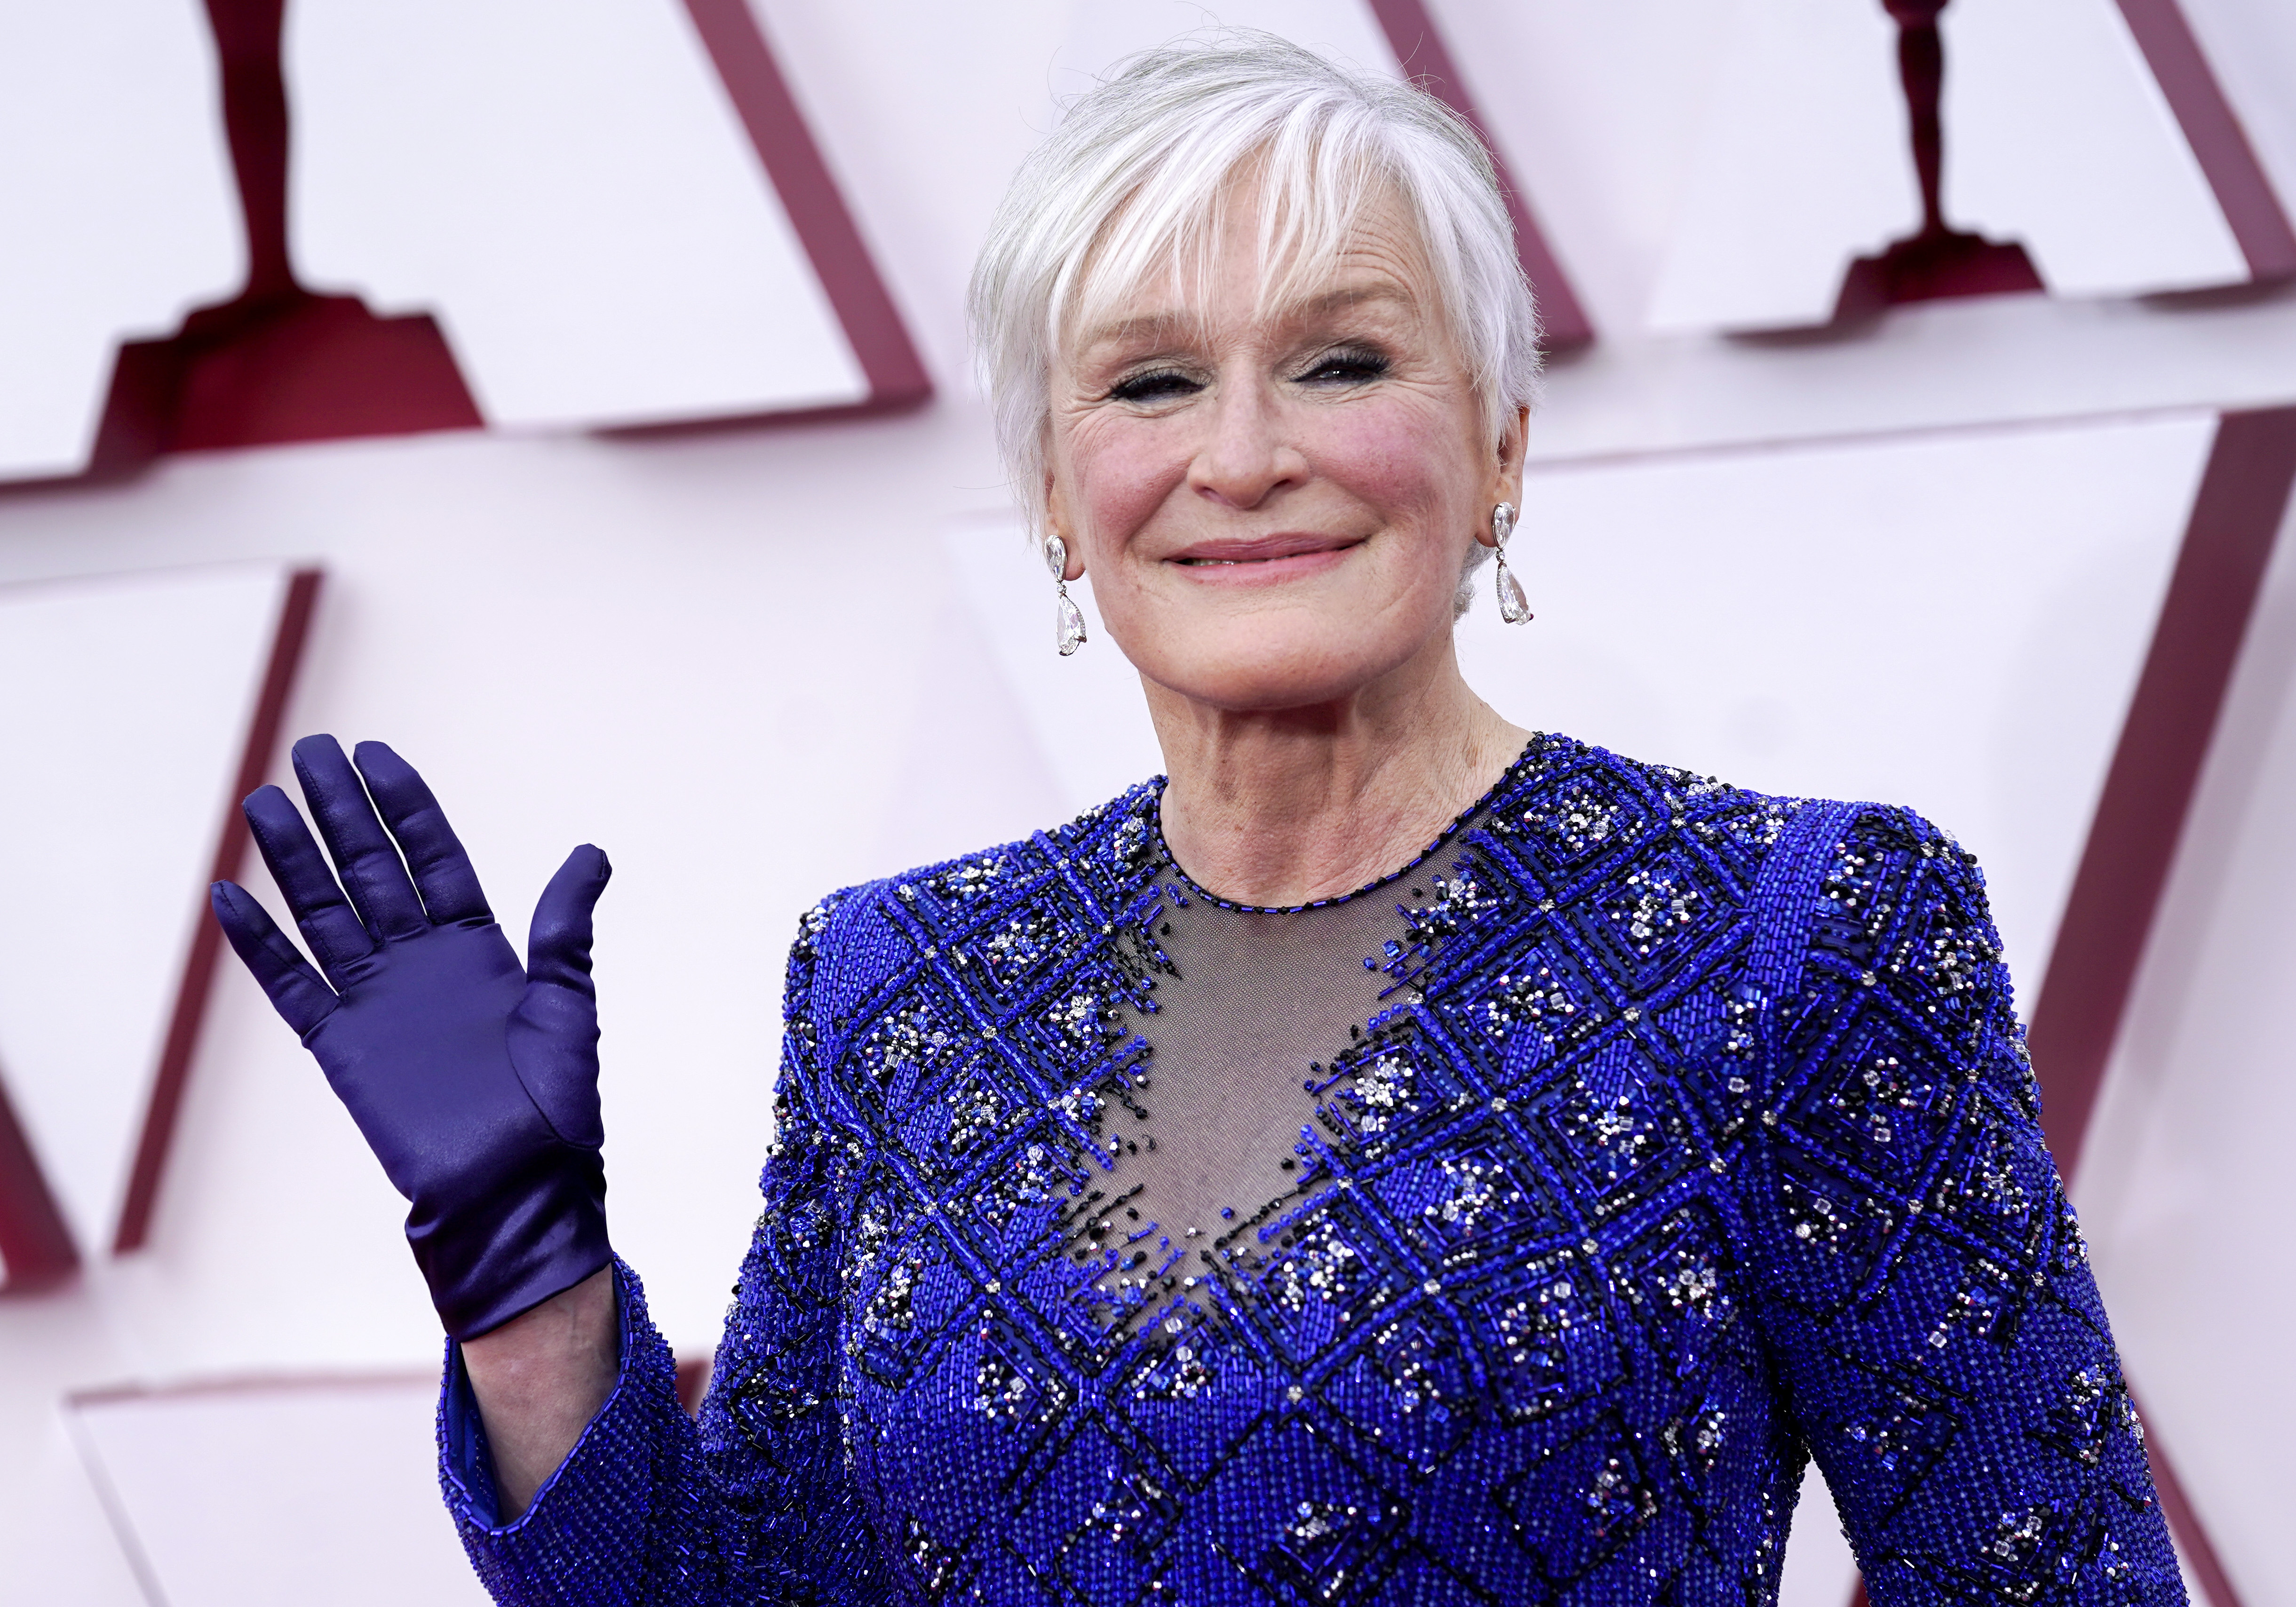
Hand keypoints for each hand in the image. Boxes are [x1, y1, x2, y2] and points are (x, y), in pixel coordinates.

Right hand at [211, 735, 612, 1338]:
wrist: (516, 1186)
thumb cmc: (555, 1104)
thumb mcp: (568, 1000)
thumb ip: (565, 924)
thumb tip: (591, 852)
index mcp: (479, 948)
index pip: (433, 857)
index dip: (405, 807)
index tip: (376, 754)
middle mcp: (421, 964)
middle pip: (371, 870)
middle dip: (341, 812)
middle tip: (308, 751)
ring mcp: (376, 1001)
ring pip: (324, 911)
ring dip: (292, 859)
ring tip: (262, 802)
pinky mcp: (339, 1045)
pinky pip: (289, 983)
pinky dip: (258, 943)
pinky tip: (228, 896)